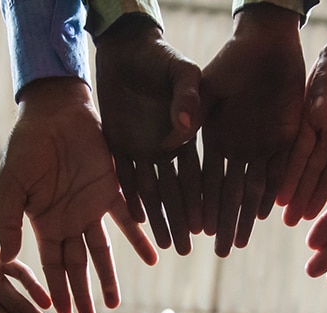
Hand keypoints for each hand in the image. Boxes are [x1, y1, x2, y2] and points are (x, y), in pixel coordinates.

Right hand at [0, 77, 155, 312]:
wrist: (54, 111)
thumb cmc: (26, 145)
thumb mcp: (11, 184)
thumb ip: (9, 221)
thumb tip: (6, 260)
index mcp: (44, 223)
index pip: (51, 265)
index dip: (56, 290)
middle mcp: (70, 221)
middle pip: (78, 266)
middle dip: (83, 293)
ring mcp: (92, 208)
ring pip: (102, 250)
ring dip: (110, 276)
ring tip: (116, 302)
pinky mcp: (112, 189)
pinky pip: (129, 218)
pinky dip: (140, 237)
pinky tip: (152, 258)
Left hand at [96, 16, 202, 254]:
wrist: (127, 49)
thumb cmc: (161, 56)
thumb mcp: (182, 70)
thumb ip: (188, 95)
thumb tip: (187, 125)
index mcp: (186, 135)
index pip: (198, 175)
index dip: (203, 201)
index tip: (208, 226)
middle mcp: (165, 148)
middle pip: (176, 192)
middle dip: (182, 220)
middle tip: (189, 249)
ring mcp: (141, 149)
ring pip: (152, 191)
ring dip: (159, 217)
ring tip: (168, 245)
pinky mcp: (118, 145)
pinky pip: (123, 177)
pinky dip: (130, 197)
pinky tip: (137, 220)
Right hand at [200, 3, 303, 255]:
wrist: (266, 43)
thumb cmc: (230, 60)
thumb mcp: (205, 84)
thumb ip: (189, 110)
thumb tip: (170, 140)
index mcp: (211, 139)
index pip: (201, 179)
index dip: (198, 205)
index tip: (194, 230)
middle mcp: (233, 148)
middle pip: (226, 192)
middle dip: (222, 221)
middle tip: (220, 251)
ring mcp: (259, 146)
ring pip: (250, 187)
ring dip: (244, 215)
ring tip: (239, 242)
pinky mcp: (284, 139)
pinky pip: (278, 171)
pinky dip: (272, 191)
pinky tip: (266, 213)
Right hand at [279, 19, 326, 225]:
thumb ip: (325, 85)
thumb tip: (315, 116)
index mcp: (312, 109)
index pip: (298, 146)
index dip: (288, 172)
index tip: (278, 197)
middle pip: (312, 165)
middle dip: (301, 193)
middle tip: (290, 220)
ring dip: (321, 195)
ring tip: (309, 219)